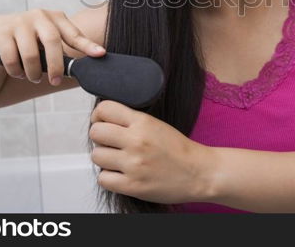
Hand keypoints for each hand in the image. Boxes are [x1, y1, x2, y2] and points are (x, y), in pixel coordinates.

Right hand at [0, 9, 105, 85]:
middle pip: (53, 42)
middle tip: (56, 81)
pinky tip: (18, 72)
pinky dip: (16, 71)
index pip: (74, 34)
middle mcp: (39, 15)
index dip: (87, 45)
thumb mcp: (50, 39)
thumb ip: (67, 47)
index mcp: (56, 17)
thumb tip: (92, 61)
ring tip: (34, 77)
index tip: (100, 54)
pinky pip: (12, 58)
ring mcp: (19, 21)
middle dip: (56, 66)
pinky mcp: (1, 31)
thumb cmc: (32, 40)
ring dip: (33, 72)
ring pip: (31, 54)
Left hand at [89, 100, 214, 203]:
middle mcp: (136, 141)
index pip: (105, 109)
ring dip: (104, 158)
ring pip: (96, 156)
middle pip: (95, 132)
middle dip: (100, 137)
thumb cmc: (179, 149)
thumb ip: (132, 120)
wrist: (199, 173)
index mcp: (143, 122)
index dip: (98, 115)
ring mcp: (133, 164)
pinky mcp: (132, 186)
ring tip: (118, 160)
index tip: (102, 121)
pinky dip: (109, 177)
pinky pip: (103, 179)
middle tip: (109, 142)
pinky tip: (121, 174)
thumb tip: (104, 120)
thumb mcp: (156, 124)